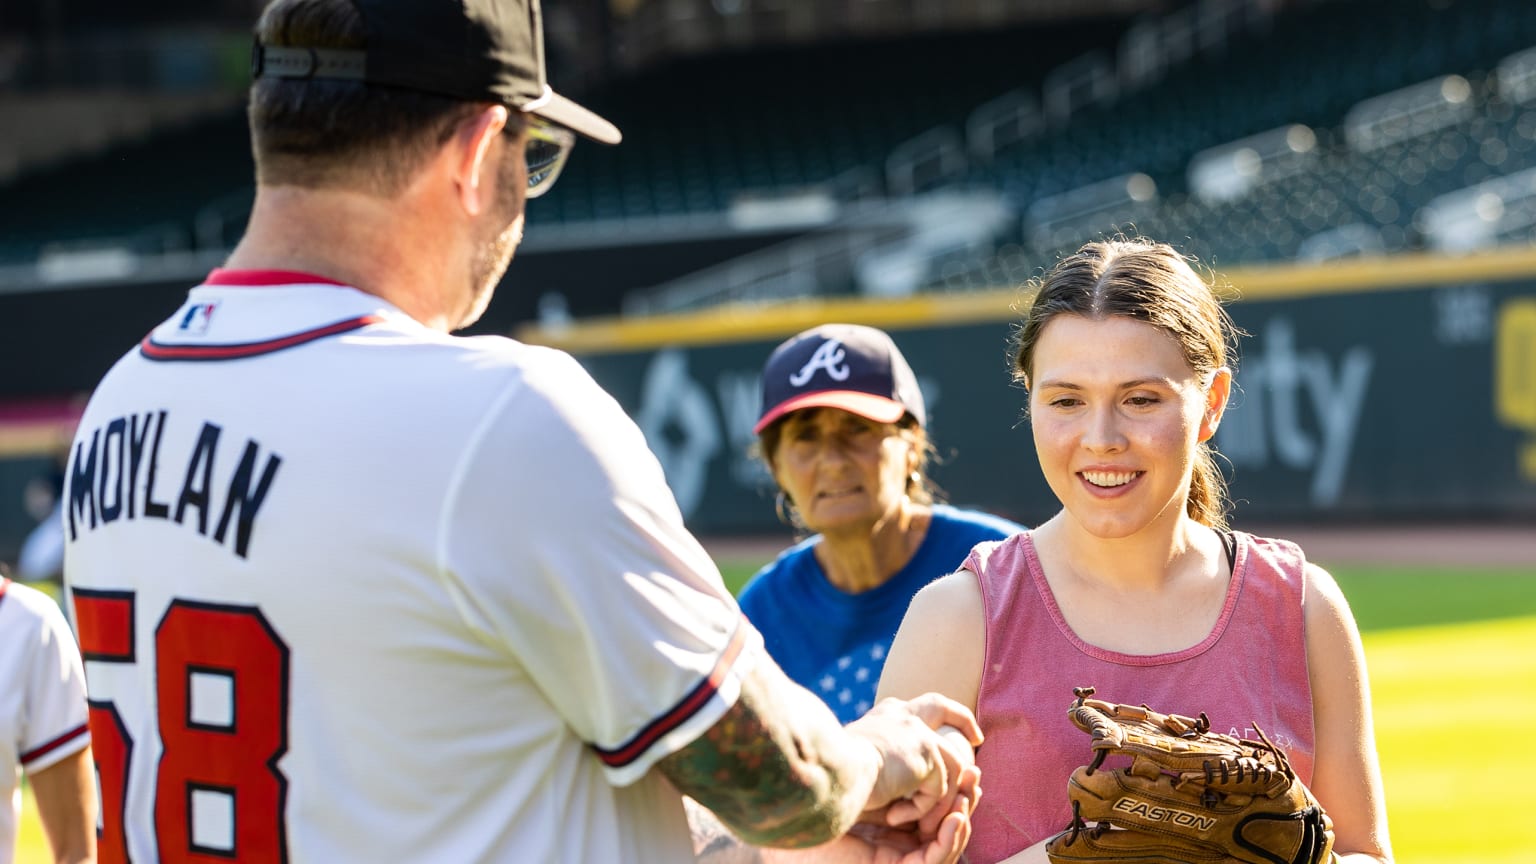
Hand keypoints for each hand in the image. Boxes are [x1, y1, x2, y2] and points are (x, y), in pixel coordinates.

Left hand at [762, 766, 979, 863]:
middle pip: (945, 822)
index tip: (966, 759)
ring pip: (945, 841)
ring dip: (962, 817)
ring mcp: (900, 856)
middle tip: (976, 776)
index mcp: (895, 815)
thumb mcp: (875, 769)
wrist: (802, 815)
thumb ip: (900, 758)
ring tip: (970, 795)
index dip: (954, 783)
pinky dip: (949, 839)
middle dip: (965, 799)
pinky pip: (934, 859)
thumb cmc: (828, 792)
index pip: (934, 803)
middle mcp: (900, 838)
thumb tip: (925, 726)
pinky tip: (956, 818)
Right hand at [844, 693, 982, 831]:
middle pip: (941, 707)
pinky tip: (893, 816)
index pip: (919, 706)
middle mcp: (903, 715)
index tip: (956, 726)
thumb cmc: (833, 774)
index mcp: (886, 716)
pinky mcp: (927, 753)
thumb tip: (902, 776)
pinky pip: (938, 791)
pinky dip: (919, 810)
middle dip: (962, 720)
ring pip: (950, 765)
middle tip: (978, 738)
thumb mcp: (863, 760)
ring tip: (911, 817)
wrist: (830, 771)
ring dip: (936, 798)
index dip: (942, 713)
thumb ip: (888, 759)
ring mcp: (918, 731)